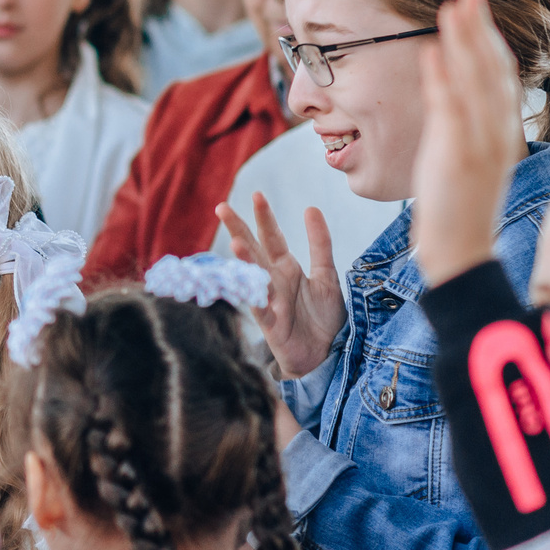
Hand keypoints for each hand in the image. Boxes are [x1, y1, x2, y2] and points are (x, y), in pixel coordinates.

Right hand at [216, 193, 347, 378]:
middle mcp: (273, 280)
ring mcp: (269, 300)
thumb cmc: (323, 317)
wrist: (326, 354)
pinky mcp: (271, 323)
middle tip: (222, 208)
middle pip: (253, 250)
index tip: (257, 195)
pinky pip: (260, 307)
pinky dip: (254, 297)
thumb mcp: (327, 276)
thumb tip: (310, 208)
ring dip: (244, 261)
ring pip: (252, 276)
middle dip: (238, 229)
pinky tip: (249, 284)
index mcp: (286, 268)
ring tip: (236, 243)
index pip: (272, 237)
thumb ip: (320, 244)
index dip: (265, 218)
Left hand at [412, 0, 527, 284]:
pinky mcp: (456, 158)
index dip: (490, 37)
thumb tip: (451, 83)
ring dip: (462, 43)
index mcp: (502, 130)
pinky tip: (429, 53)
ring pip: (475, 83)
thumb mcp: (467, 152)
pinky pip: (450, 112)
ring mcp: (479, 144)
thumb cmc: (457, 201)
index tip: (476, 6)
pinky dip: (441, 80)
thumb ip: (465, 119)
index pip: (500, 74)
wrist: (459, 248)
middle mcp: (497, 133)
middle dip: (480, 28)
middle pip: (493, 70)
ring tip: (448, 8)